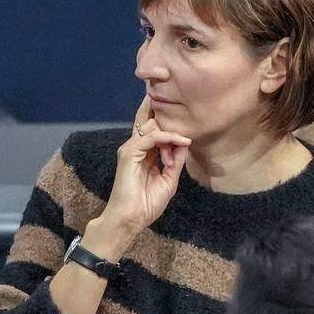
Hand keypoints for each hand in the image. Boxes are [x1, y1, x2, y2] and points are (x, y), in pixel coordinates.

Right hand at [86, 97, 192, 258]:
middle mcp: (135, 146)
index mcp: (143, 152)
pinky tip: (180, 140)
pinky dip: (167, 137)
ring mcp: (130, 149)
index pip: (151, 126)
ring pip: (151, 124)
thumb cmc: (146, 204)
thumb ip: (175, 160)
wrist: (130, 219)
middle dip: (160, 107)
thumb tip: (185, 141)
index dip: (162, 114)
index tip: (179, 104)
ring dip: (171, 131)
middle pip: (145, 117)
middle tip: (175, 94)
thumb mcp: (169, 180)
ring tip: (183, 140)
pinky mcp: (129, 154)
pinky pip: (150, 137)